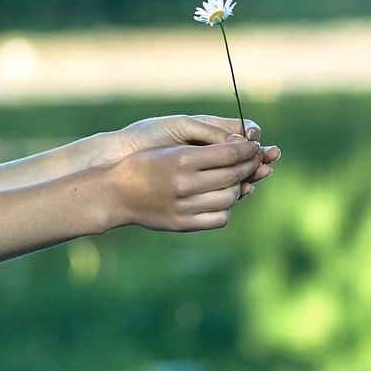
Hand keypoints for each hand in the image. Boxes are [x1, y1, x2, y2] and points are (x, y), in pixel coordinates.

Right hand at [102, 123, 278, 231]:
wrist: (116, 193)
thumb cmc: (144, 164)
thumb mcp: (171, 149)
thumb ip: (205, 148)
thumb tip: (241, 147)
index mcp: (182, 159)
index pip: (229, 152)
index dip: (248, 149)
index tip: (255, 146)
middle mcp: (184, 183)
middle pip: (233, 175)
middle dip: (250, 166)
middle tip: (255, 160)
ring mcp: (184, 206)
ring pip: (229, 198)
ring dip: (239, 187)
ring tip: (238, 179)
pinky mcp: (183, 224)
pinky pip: (219, 218)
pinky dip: (226, 208)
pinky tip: (222, 198)